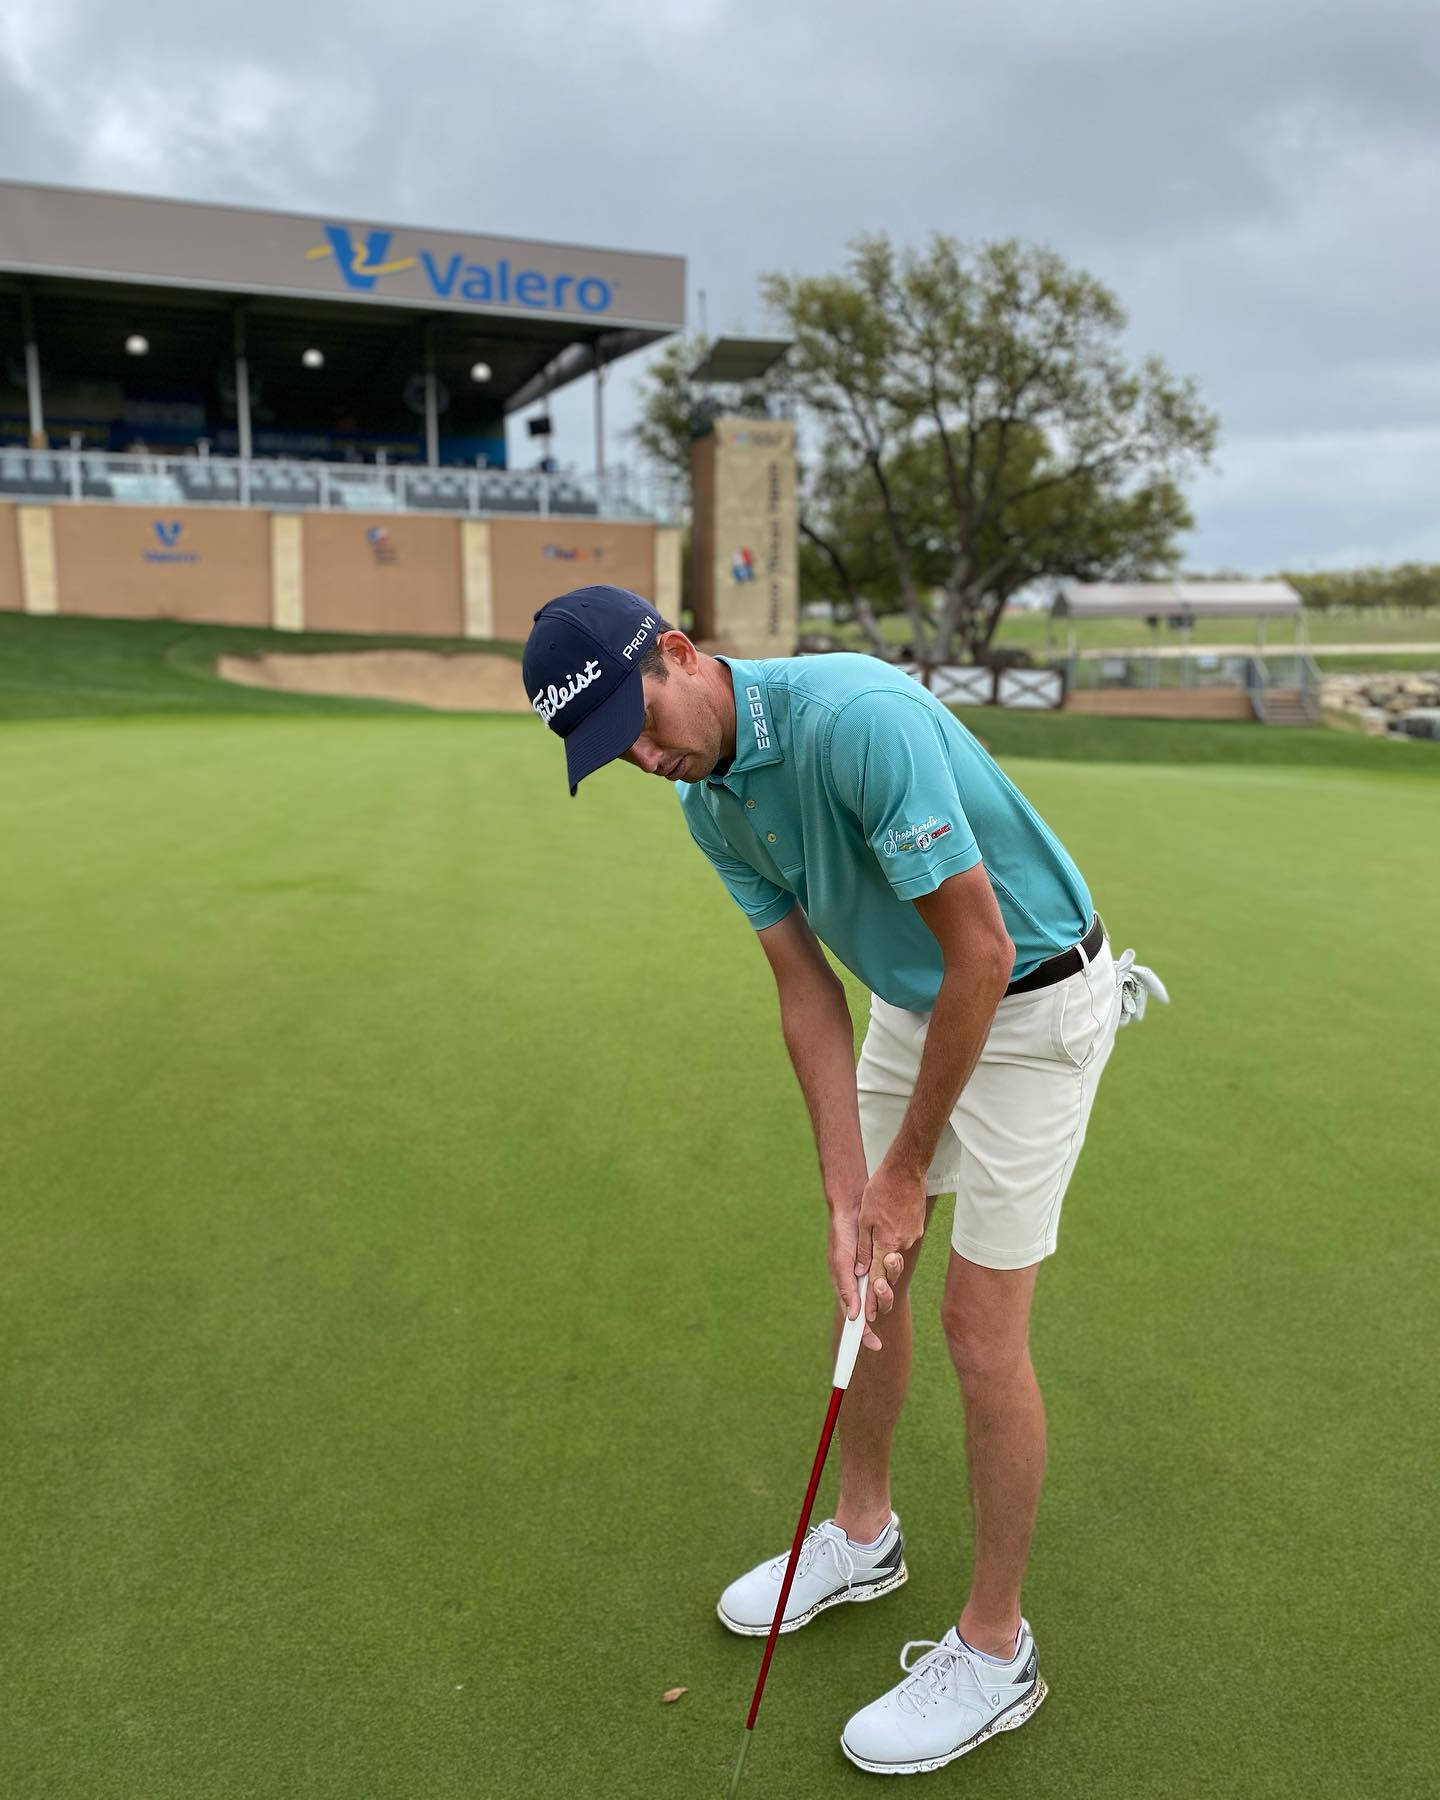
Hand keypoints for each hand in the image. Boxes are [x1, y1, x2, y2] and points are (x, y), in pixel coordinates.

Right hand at [828, 1211, 882, 1353]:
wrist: (853, 1207)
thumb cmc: (842, 1236)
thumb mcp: (841, 1262)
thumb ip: (846, 1289)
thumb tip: (853, 1317)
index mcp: (846, 1289)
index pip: (856, 1319)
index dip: (865, 1335)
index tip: (876, 1346)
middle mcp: (861, 1285)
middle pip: (877, 1306)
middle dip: (882, 1300)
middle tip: (880, 1286)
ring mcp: (873, 1273)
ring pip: (888, 1290)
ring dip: (889, 1282)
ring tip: (886, 1267)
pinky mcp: (884, 1260)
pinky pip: (894, 1271)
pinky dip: (894, 1267)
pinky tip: (891, 1257)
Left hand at [855, 1162, 926, 1328]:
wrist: (906, 1169)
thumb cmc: (880, 1191)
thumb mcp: (866, 1220)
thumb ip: (865, 1248)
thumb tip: (862, 1271)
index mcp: (887, 1244)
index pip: (879, 1278)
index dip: (873, 1297)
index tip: (869, 1316)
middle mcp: (902, 1244)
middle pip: (889, 1271)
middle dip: (881, 1288)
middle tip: (873, 1303)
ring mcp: (912, 1236)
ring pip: (895, 1254)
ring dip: (886, 1261)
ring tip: (876, 1273)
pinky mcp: (917, 1228)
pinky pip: (902, 1241)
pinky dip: (894, 1243)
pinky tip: (888, 1238)